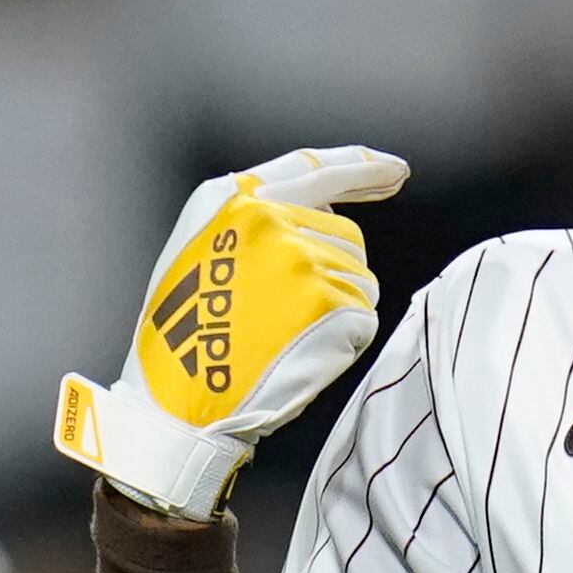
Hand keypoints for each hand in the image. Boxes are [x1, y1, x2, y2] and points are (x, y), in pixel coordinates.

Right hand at [53, 144, 407, 519]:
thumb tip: (324, 209)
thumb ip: (252, 223)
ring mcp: (300, 256)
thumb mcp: (197, 256)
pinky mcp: (326, 300)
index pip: (315, 170)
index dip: (362, 167)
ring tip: (286, 338)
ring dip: (338, 312)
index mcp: (231, 199)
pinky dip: (343, 343)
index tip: (395, 170)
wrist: (177, 405)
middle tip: (291, 319)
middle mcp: (269, 216)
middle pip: (346, 235)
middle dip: (335, 274)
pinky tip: (301, 355)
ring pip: (359, 279)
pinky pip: (363, 319)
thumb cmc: (182, 343)